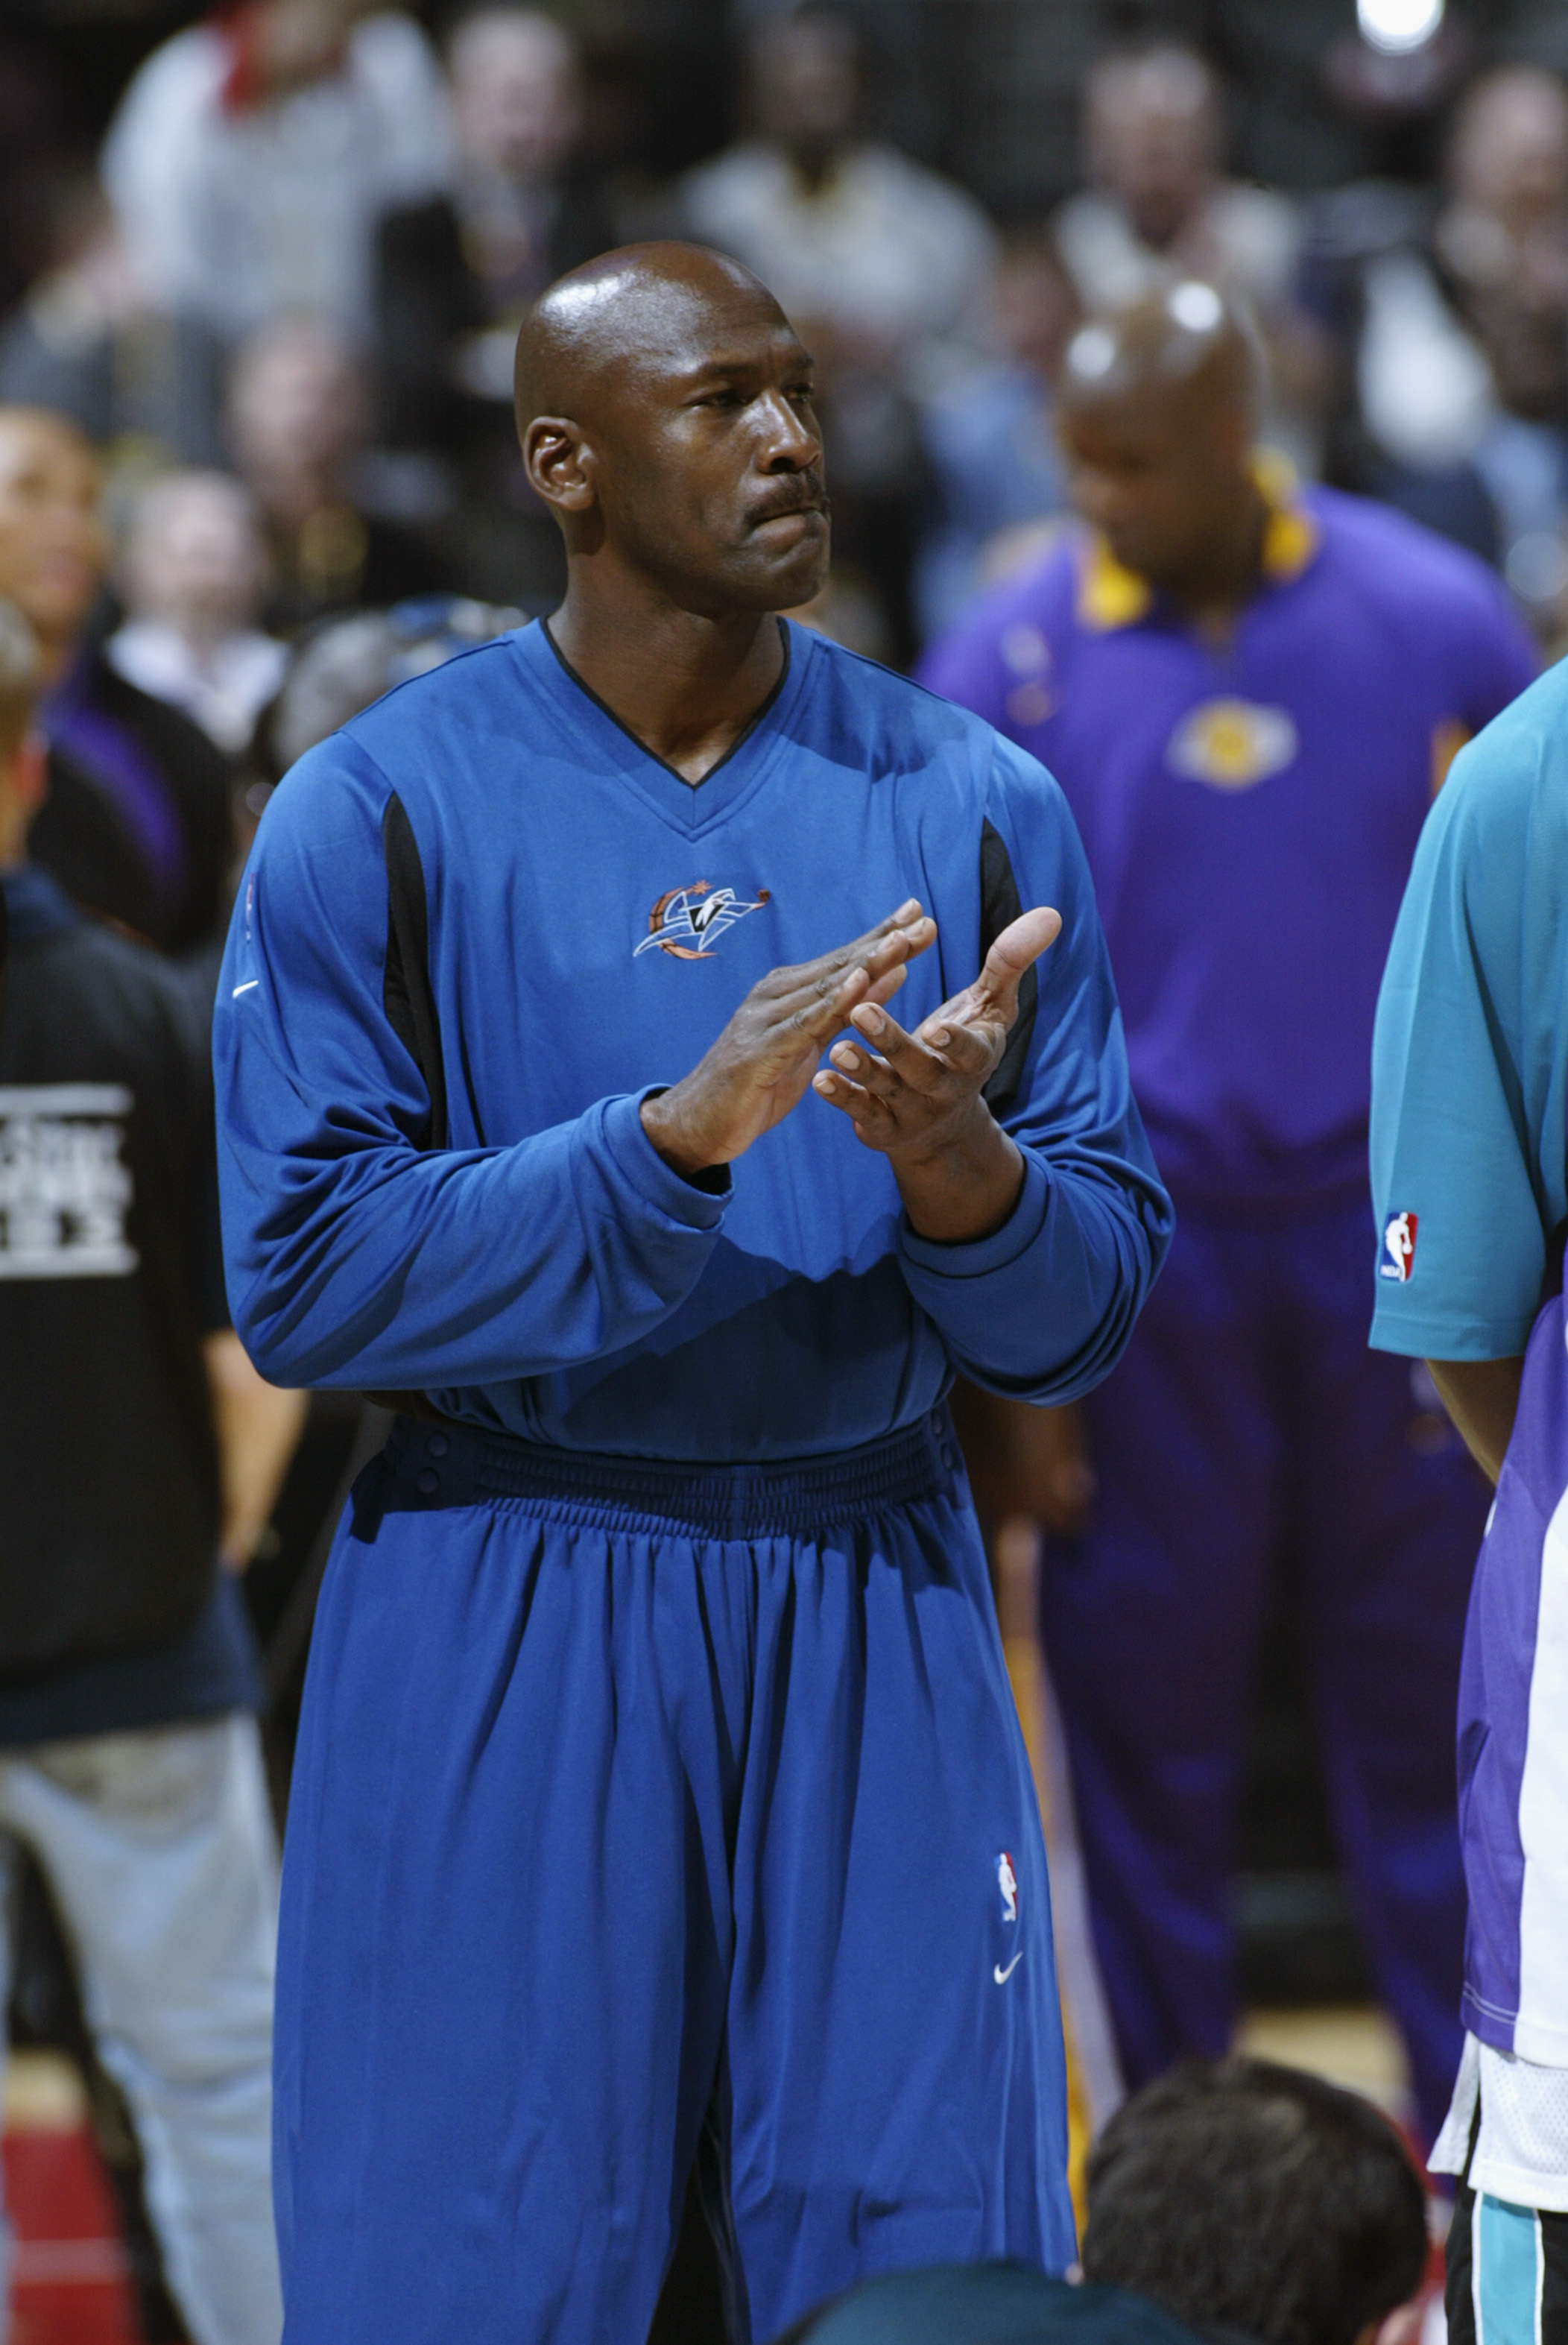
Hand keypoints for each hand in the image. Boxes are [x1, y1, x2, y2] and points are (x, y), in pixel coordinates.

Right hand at [640, 901, 935, 1177]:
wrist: (699, 1123)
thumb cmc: (757, 1084)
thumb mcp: (810, 1046)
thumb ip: (846, 1011)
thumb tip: (891, 973)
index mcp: (788, 993)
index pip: (844, 960)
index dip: (881, 936)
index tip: (918, 914)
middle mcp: (775, 996)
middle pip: (839, 965)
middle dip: (882, 941)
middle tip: (921, 917)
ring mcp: (765, 1019)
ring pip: (824, 987)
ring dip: (865, 963)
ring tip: (900, 942)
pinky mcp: (761, 1051)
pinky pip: (803, 1025)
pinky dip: (832, 1003)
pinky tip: (858, 986)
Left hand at [812, 905, 1060, 1242]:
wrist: (946, 1121)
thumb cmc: (966, 1046)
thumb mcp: (992, 1005)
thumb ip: (1012, 961)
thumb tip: (1051, 914)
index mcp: (976, 1058)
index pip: (971, 1052)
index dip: (956, 1042)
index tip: (937, 1028)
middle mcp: (945, 1088)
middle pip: (921, 1069)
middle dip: (893, 1043)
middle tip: (862, 1012)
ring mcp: (913, 1110)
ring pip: (886, 1090)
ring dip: (863, 1069)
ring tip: (839, 1048)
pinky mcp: (883, 1126)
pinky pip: (862, 1113)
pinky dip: (842, 1098)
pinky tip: (821, 1080)